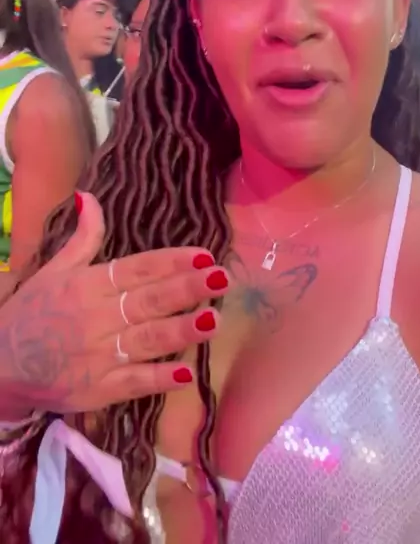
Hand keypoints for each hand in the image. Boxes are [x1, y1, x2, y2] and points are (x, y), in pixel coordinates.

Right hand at [0, 193, 227, 416]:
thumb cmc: (32, 314)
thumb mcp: (53, 271)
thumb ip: (82, 238)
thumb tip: (90, 195)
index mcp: (87, 285)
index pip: (136, 269)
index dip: (170, 261)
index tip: (203, 254)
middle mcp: (94, 317)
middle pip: (148, 301)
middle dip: (186, 288)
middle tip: (221, 278)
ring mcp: (97, 355)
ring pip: (146, 340)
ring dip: (181, 330)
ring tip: (213, 318)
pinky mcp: (96, 390)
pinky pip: (132, 383)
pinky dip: (158, 379)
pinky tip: (185, 373)